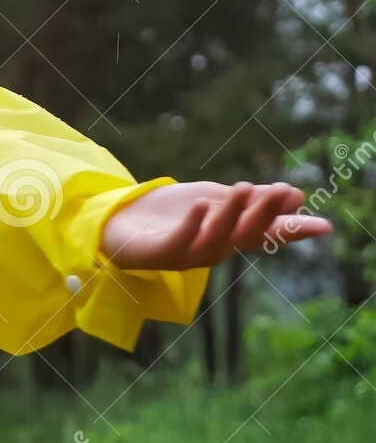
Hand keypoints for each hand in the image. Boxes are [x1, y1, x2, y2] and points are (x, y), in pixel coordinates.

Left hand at [99, 180, 332, 270]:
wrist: (118, 221)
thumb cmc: (171, 214)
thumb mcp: (215, 200)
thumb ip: (250, 202)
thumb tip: (297, 195)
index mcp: (228, 238)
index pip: (266, 235)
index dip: (292, 230)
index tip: (324, 225)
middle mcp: (211, 250)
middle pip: (244, 236)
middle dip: (265, 214)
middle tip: (282, 190)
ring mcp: (185, 254)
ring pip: (216, 239)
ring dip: (232, 214)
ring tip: (246, 188)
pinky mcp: (157, 253)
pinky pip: (178, 241)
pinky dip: (192, 225)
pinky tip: (202, 205)